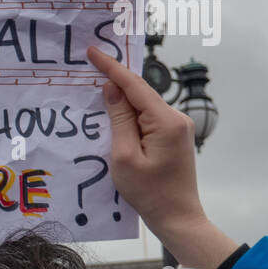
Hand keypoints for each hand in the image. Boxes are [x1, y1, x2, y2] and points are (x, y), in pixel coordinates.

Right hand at [87, 47, 236, 268]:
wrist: (177, 216)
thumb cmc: (149, 192)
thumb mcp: (124, 156)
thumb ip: (118, 119)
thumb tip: (111, 89)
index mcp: (166, 120)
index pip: (134, 85)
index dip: (111, 67)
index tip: (92, 52)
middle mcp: (176, 118)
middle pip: (140, 92)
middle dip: (115, 79)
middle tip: (90, 64)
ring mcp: (177, 127)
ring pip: (143, 104)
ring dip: (121, 98)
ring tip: (96, 89)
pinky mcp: (173, 136)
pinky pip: (147, 117)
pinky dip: (129, 113)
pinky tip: (113, 114)